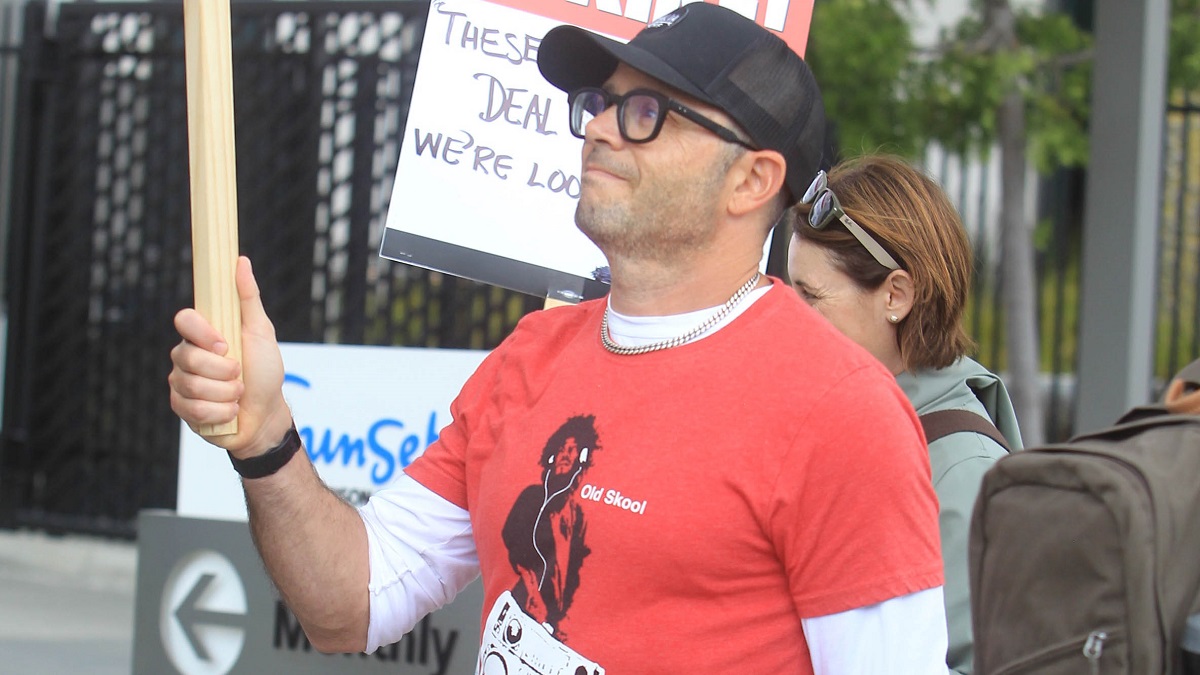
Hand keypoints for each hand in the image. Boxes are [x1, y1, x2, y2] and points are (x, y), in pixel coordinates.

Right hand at [168, 256, 290, 456]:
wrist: (267, 413)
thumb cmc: (265, 370)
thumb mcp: (261, 331)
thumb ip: (248, 298)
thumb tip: (240, 261)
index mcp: (203, 334)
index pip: (184, 320)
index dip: (202, 334)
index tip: (225, 345)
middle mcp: (187, 355)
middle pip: (187, 358)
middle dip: (224, 372)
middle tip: (240, 375)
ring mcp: (181, 382)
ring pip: (192, 386)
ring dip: (226, 394)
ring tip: (237, 394)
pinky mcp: (181, 408)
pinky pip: (192, 409)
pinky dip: (219, 412)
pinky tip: (228, 410)